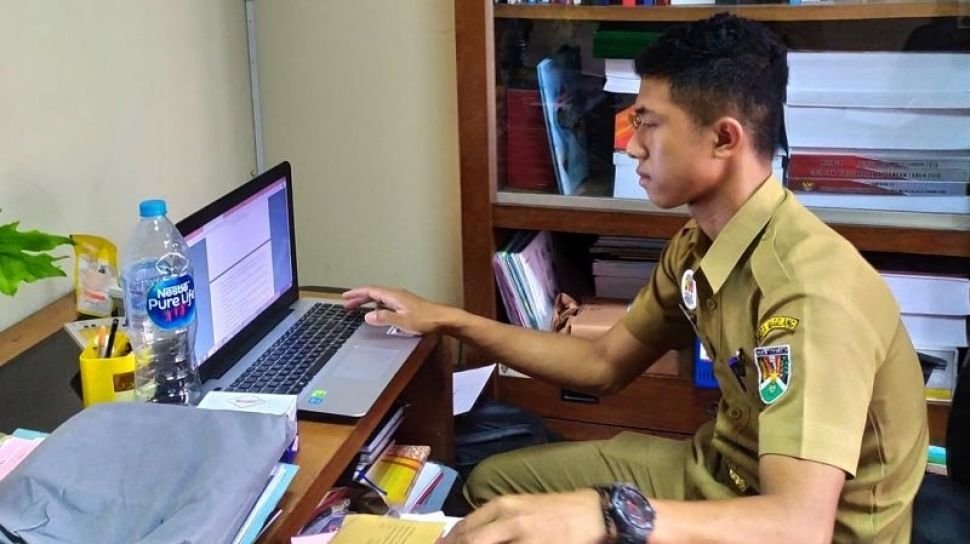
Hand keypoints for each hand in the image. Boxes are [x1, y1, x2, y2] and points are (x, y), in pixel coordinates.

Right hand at [342, 285, 449, 334]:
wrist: (443, 319)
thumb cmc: (425, 320)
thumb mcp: (402, 321)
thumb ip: (384, 318)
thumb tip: (367, 316)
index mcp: (394, 295)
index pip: (370, 290)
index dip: (356, 293)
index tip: (345, 296)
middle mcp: (396, 294)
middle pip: (373, 293)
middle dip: (359, 297)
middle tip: (347, 304)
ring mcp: (401, 299)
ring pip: (379, 297)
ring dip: (367, 301)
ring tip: (357, 307)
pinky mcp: (406, 304)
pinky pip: (386, 302)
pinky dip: (376, 305)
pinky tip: (376, 312)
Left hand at [441, 490, 605, 543]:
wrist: (591, 513)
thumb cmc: (555, 511)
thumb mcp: (521, 508)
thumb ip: (495, 521)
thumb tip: (469, 537)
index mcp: (502, 506)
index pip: (465, 528)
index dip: (448, 542)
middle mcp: (508, 519)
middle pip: (470, 540)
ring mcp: (524, 537)